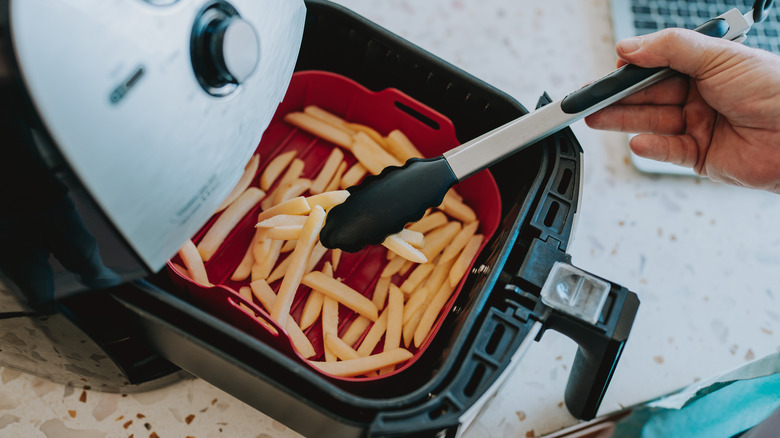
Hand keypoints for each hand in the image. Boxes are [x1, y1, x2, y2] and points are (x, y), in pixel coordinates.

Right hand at [585, 28, 779, 193]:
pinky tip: (637, 140)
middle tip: (589, 99)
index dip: (632, 69)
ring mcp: (700, 125)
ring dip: (624, 120)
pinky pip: (668, 150)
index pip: (658, 66)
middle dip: (618, 97)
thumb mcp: (719, 57)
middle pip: (649, 95)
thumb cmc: (776, 91)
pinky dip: (651, 146)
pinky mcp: (702, 156)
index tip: (609, 71)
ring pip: (652, 122)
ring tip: (596, 119)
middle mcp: (701, 95)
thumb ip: (670, 48)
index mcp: (707, 67)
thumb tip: (630, 47)